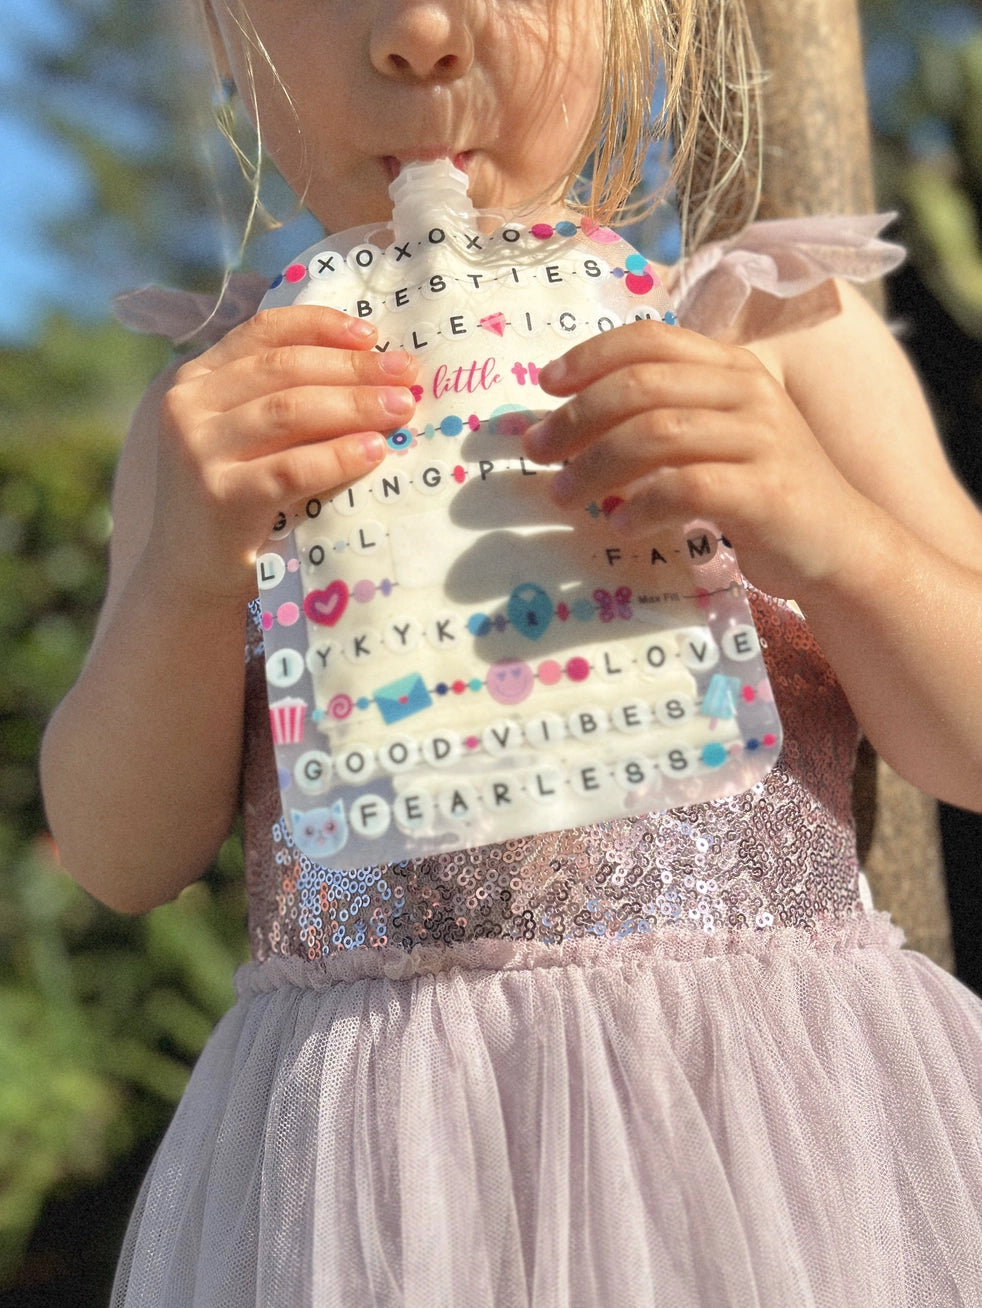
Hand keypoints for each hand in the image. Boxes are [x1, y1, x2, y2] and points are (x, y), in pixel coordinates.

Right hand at [150, 305, 417, 600]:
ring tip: (402, 409)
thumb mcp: (248, 439)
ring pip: (290, 410)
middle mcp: (189, 406)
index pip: (264, 333)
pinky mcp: (221, 497)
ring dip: (355, 405)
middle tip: (407, 375)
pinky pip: (292, 468)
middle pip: (286, 369)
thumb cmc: (238, 501)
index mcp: (198, 379)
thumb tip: (373, 370)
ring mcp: (200, 452)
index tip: (373, 335)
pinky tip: (375, 451)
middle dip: (354, 368)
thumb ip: (282, 400)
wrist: (192, 575)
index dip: (322, 327)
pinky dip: (339, 456)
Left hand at [521, 319, 864, 598]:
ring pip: (655, 434)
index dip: (590, 356)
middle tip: (536, 451)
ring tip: (563, 494)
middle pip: (640, 385)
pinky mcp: (767, 491)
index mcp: (731, 367)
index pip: (650, 338)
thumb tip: (569, 425)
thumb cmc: (760, 492)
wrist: (840, 545)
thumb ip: (663, 419)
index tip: (545, 385)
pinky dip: (640, 507)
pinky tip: (620, 527)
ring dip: (594, 466)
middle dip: (575, 418)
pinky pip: (685, 487)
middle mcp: (749, 391)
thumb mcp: (716, 438)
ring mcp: (762, 438)